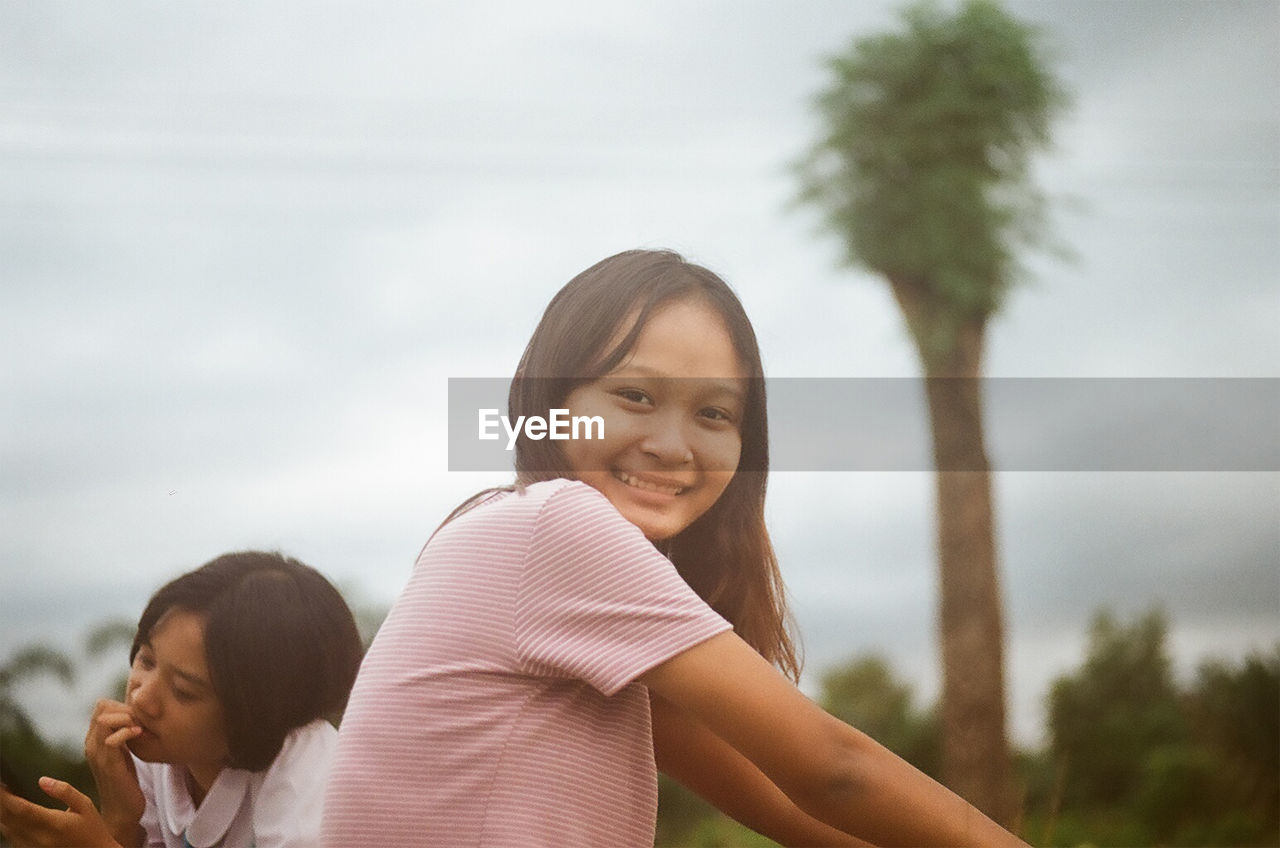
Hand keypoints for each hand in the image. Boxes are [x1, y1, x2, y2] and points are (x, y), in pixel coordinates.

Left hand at [0, 776, 120, 846]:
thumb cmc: (92, 829)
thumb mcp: (86, 805)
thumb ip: (65, 791)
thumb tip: (43, 780)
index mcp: (54, 823)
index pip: (22, 809)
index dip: (6, 796)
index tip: (1, 784)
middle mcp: (39, 837)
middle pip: (8, 819)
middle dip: (1, 802)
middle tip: (0, 787)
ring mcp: (32, 847)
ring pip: (5, 829)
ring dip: (1, 813)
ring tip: (3, 798)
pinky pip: (10, 837)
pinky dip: (5, 824)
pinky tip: (7, 814)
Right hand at [84, 699, 145, 841]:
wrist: (122, 809)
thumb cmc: (125, 778)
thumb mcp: (122, 750)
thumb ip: (120, 732)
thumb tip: (132, 710)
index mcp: (93, 739)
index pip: (101, 706)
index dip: (121, 705)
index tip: (139, 715)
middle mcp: (91, 744)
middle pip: (101, 708)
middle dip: (125, 708)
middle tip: (142, 719)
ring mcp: (97, 755)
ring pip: (105, 720)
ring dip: (128, 718)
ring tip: (142, 727)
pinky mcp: (108, 765)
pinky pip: (112, 739)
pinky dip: (128, 731)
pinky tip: (141, 734)